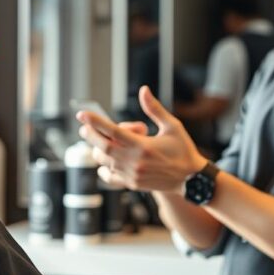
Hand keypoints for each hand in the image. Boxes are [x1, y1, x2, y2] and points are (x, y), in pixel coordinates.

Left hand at [76, 85, 204, 192]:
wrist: (191, 179)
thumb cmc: (183, 149)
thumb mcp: (172, 125)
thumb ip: (154, 108)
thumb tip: (143, 89)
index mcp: (144, 145)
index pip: (113, 131)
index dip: (95, 121)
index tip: (82, 114)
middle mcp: (135, 161)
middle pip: (103, 147)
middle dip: (90, 135)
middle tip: (84, 127)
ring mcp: (132, 174)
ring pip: (104, 162)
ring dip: (99, 150)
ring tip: (103, 142)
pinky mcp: (132, 184)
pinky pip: (109, 177)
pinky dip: (104, 169)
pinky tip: (107, 162)